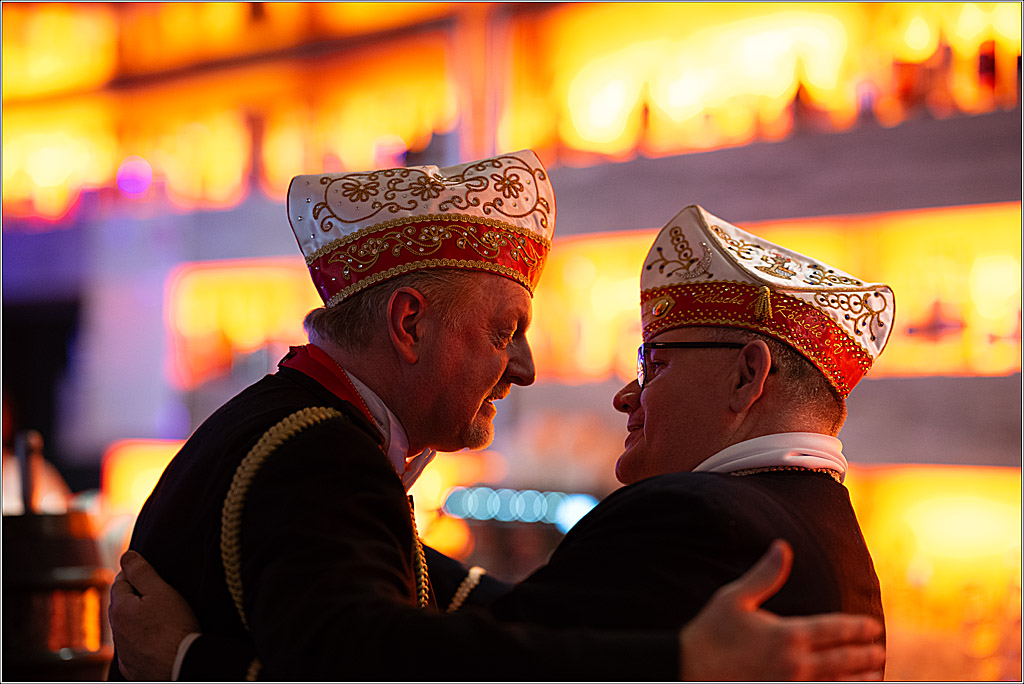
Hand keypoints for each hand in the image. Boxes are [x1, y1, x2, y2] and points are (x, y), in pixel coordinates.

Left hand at [109, 550, 200, 679]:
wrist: (181, 665)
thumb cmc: (174, 627)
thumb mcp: (161, 591)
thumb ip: (141, 571)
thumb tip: (126, 555)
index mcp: (120, 609)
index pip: (120, 582)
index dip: (134, 574)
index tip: (148, 572)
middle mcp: (116, 631)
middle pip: (120, 605)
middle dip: (133, 596)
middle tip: (155, 591)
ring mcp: (123, 652)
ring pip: (125, 627)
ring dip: (136, 619)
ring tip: (158, 615)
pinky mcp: (132, 667)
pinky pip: (133, 648)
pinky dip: (140, 640)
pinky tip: (155, 639)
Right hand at [679, 540, 884, 680]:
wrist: (688, 670)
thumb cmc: (710, 633)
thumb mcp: (735, 599)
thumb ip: (765, 575)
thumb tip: (783, 547)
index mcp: (787, 635)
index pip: (834, 630)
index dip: (857, 628)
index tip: (873, 627)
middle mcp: (796, 663)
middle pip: (842, 660)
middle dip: (864, 655)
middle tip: (879, 650)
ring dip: (858, 679)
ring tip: (873, 675)